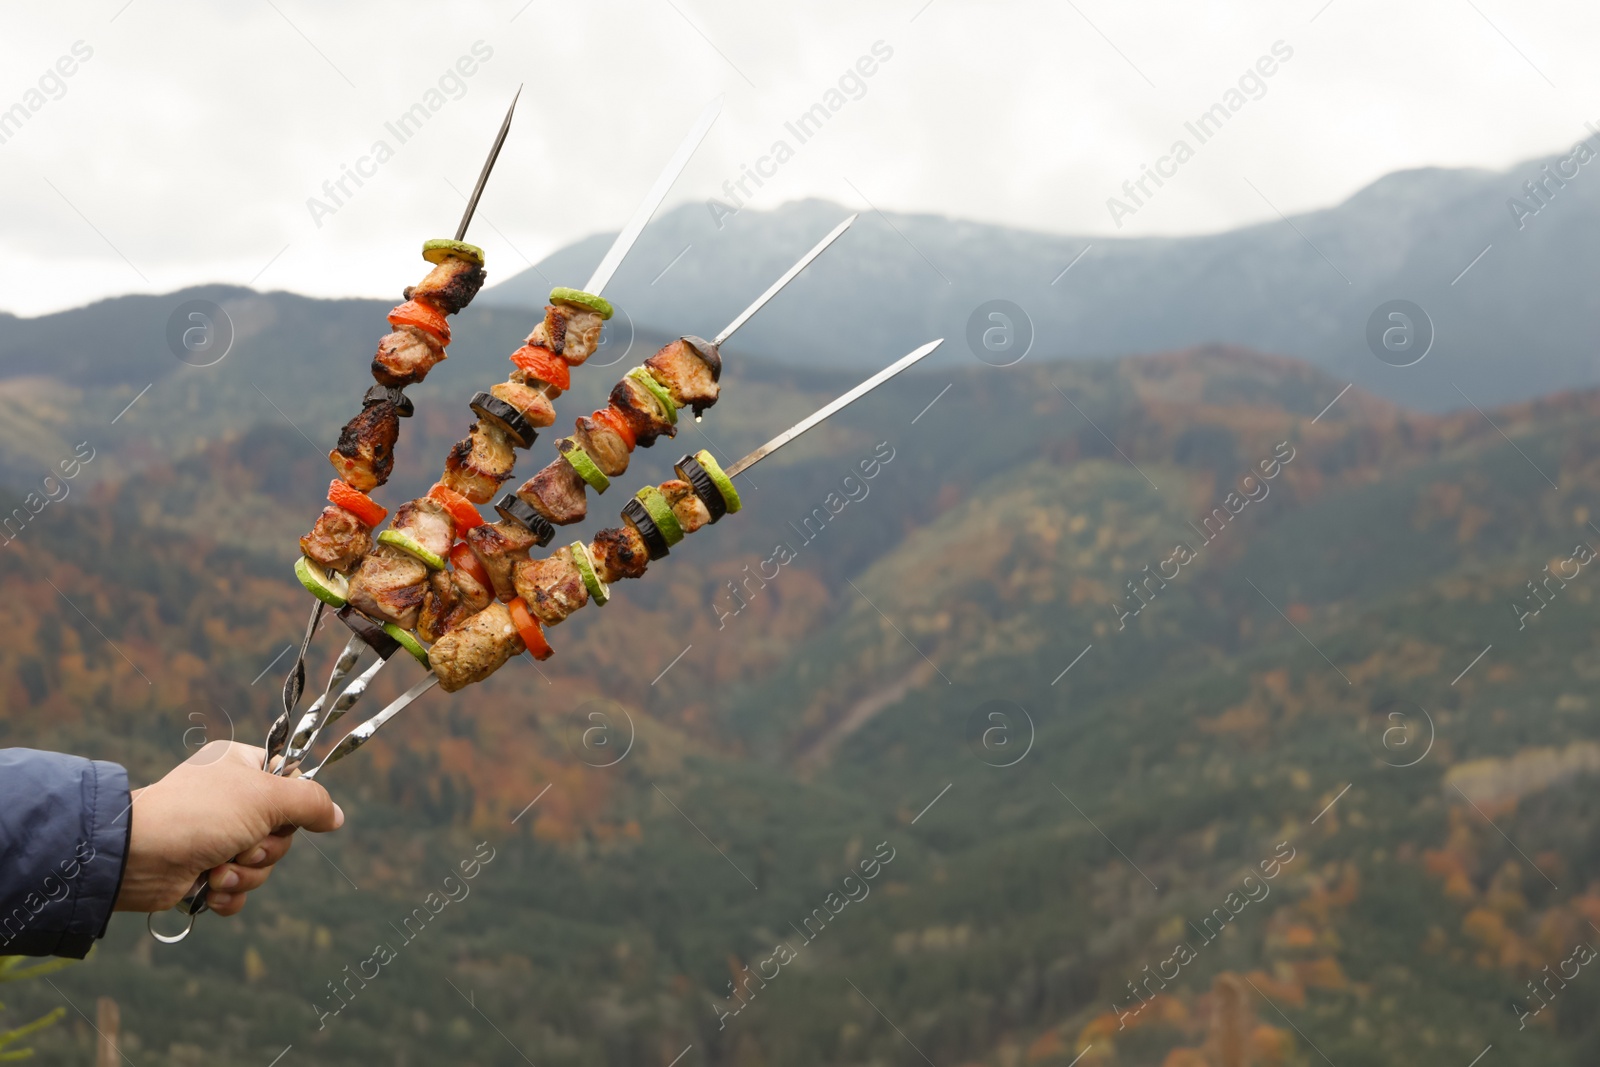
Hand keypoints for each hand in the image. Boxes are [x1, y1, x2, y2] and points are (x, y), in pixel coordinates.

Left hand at [115, 741, 343, 915]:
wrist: (136, 858)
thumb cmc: (200, 814)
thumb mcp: (266, 797)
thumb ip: (310, 802)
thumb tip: (337, 816)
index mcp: (241, 767)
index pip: (290, 781)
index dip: (293, 804)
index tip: (283, 814)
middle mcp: (230, 799)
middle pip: (281, 831)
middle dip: (265, 850)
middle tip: (242, 845)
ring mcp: (216, 836)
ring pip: (262, 864)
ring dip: (245, 874)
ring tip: (216, 870)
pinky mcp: (203, 870)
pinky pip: (239, 888)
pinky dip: (229, 893)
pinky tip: (209, 889)